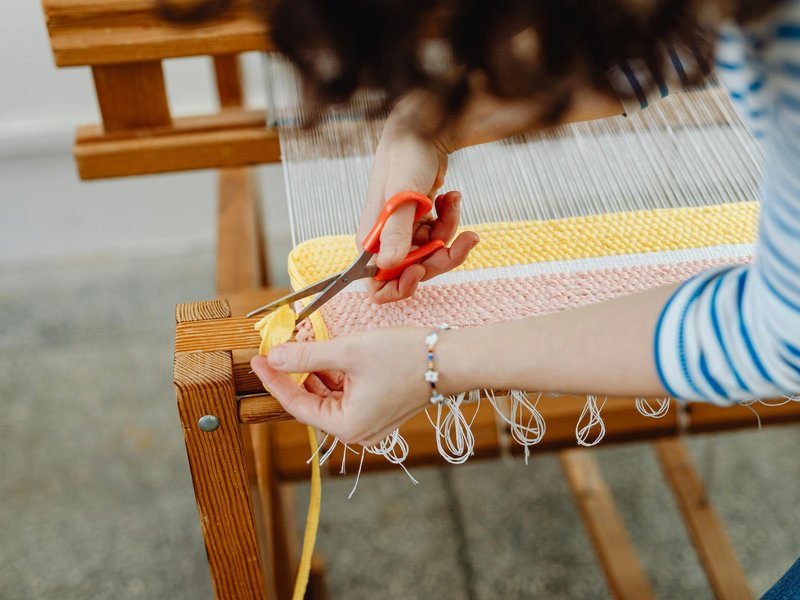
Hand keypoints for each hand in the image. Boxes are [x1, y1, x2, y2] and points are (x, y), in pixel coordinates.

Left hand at [251, 328, 433, 444]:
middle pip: (311, 402)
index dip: (274, 379)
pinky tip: (326, 356)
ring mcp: (368, 423)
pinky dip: (333, 377)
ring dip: (314, 373)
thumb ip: (307, 357)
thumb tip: (274, 357)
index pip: (296, 404)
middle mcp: (356, 432)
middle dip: (294, 375)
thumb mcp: (348, 352)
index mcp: (346, 426)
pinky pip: (345, 395)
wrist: (449, 359)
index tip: (258, 359)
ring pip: (328, 397)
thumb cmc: (404, 357)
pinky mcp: (378, 411)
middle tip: (277, 349)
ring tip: (301, 348)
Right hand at [359, 96, 478, 303]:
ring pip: (431, 256)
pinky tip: (450, 196)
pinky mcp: (421, 223)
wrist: (426, 128)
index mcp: (371, 239)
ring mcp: (404, 233)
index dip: (399, 287)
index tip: (420, 272)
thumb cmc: (407, 155)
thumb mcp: (403, 194)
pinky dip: (450, 220)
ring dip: (448, 233)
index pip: (376, 286)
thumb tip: (385, 266)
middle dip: (439, 259)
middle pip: (412, 274)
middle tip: (460, 241)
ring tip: (452, 202)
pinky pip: (440, 238)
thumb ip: (395, 231)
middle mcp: (385, 241)